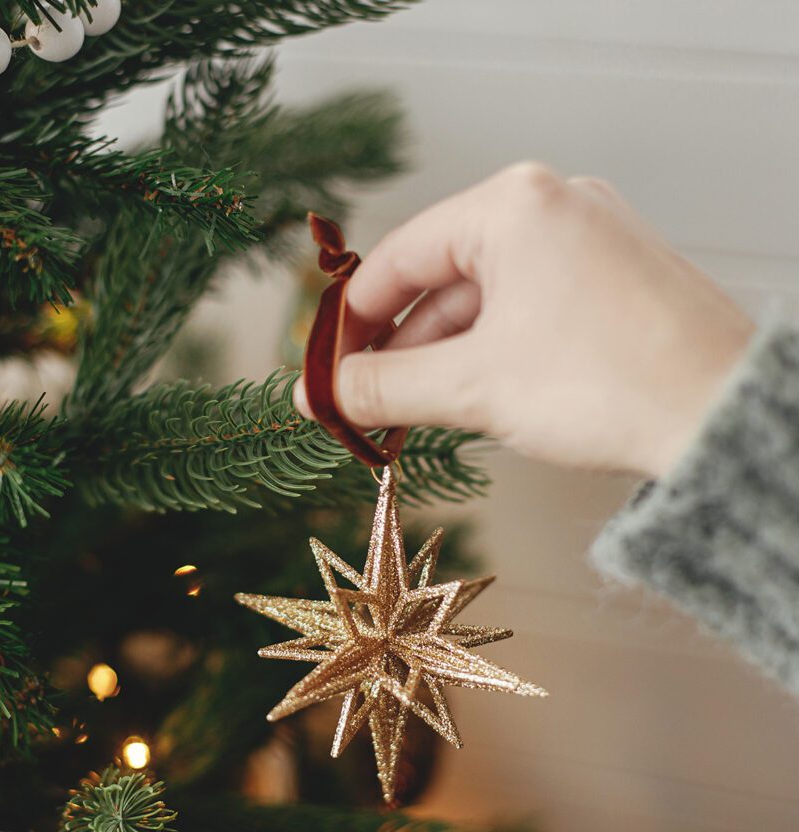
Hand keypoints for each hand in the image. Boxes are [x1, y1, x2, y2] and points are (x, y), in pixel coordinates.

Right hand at [294, 163, 753, 477]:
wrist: (725, 418)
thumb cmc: (605, 386)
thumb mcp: (473, 386)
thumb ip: (382, 386)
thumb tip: (316, 395)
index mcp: (511, 206)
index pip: (397, 259)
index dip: (350, 324)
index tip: (326, 373)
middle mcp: (552, 204)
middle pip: (441, 278)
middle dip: (399, 348)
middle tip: (365, 405)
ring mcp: (589, 237)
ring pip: (485, 297)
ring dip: (444, 356)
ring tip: (416, 414)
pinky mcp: (613, 275)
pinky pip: (527, 306)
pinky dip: (491, 349)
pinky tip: (473, 395)